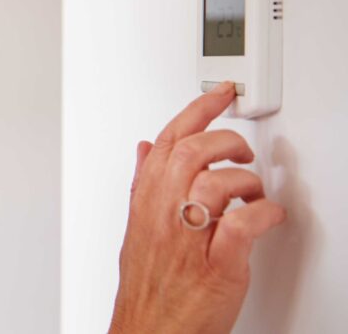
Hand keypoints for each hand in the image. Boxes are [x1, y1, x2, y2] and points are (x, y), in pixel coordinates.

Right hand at [109, 81, 286, 333]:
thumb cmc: (148, 287)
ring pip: (215, 184)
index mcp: (146, 204)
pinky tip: (267, 216)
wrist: (149, 332)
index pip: (168, 142)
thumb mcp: (137, 228)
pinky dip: (263, 214)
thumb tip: (147, 149)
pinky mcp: (218, 267)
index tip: (219, 95)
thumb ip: (144, 185)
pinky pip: (241, 226)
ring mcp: (189, 241)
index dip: (196, 111)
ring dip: (246, 181)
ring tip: (254, 192)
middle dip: (226, 141)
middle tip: (242, 151)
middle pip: (192, 153)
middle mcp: (164, 218)